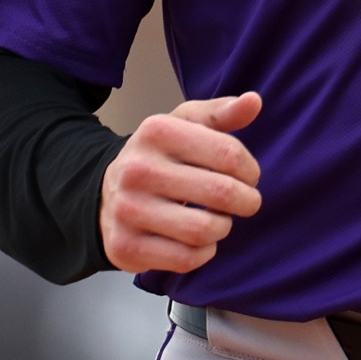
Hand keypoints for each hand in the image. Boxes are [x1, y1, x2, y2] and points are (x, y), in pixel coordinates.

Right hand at [99, 93, 264, 273]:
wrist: (106, 195)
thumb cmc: (158, 158)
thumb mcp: (185, 126)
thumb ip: (222, 113)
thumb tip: (254, 101)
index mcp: (157, 131)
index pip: (228, 153)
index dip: (250, 169)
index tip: (250, 176)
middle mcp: (138, 169)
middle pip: (220, 192)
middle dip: (246, 201)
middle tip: (246, 202)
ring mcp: (128, 210)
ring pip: (205, 229)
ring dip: (224, 227)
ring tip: (219, 219)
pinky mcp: (126, 247)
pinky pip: (186, 258)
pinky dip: (204, 252)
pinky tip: (199, 240)